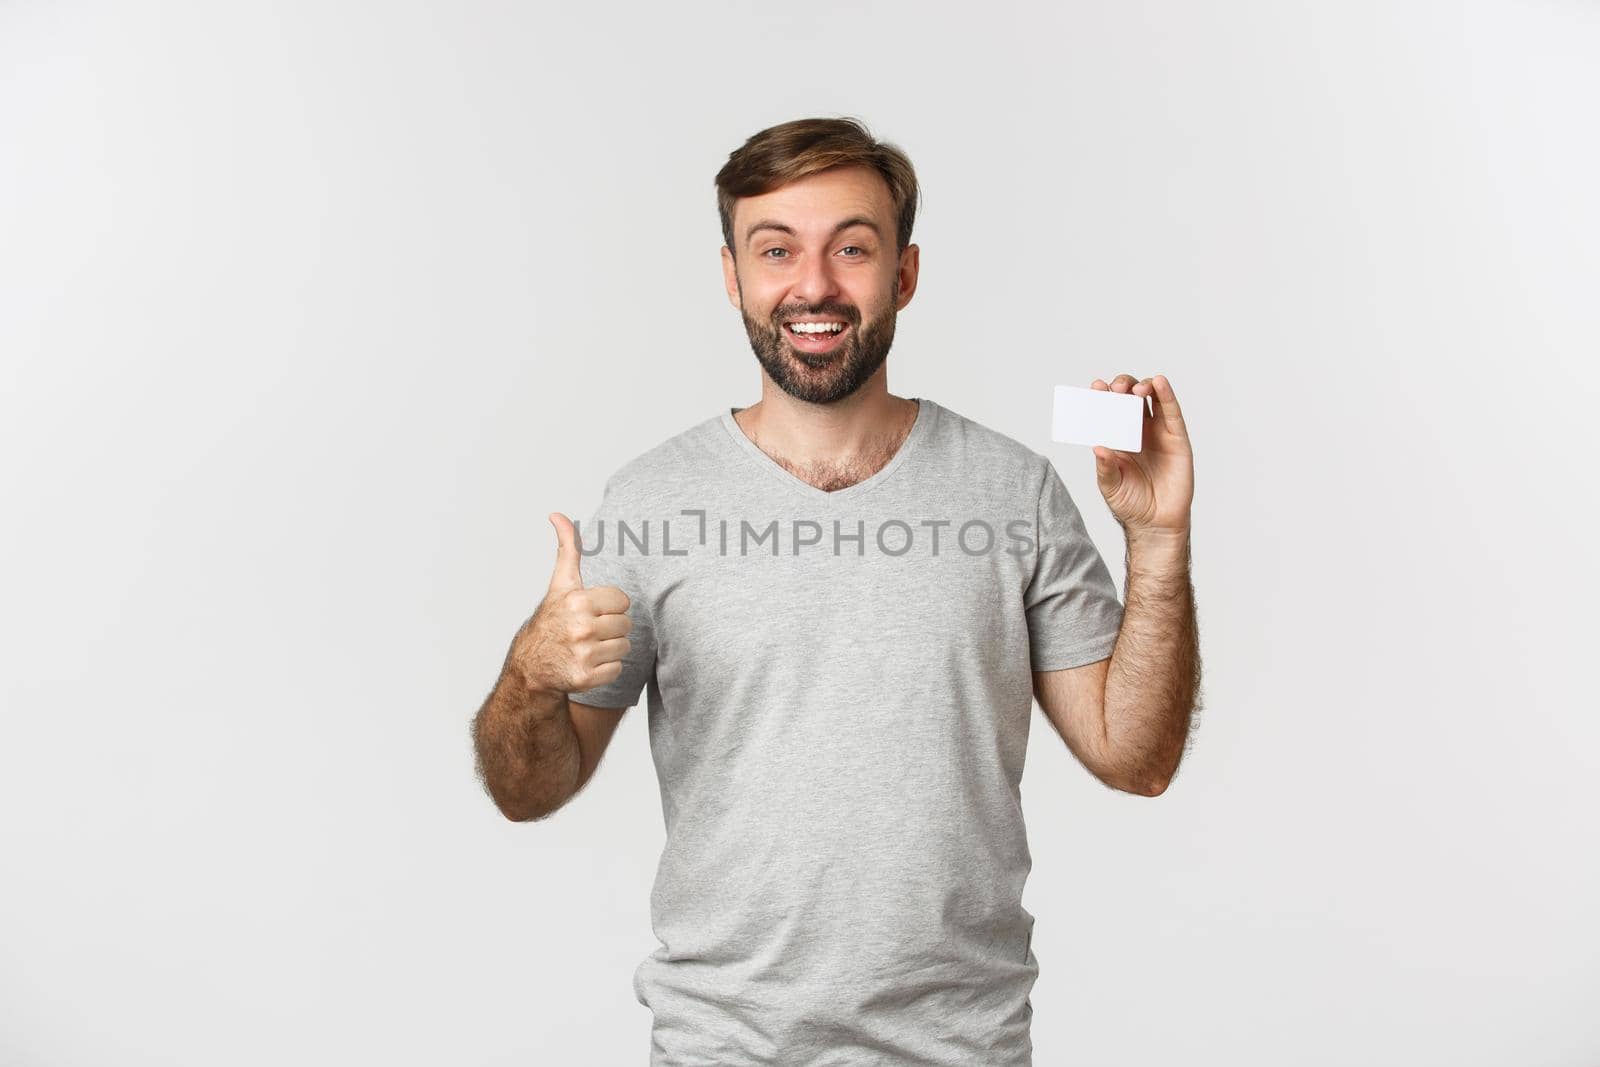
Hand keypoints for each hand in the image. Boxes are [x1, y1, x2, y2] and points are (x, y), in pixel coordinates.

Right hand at [506, 513, 633, 694]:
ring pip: (625, 647)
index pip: (623, 601)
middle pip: (626, 625)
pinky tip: (588, 664)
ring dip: (610, 648)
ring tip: (588, 647)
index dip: (609, 607)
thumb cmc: (552, 620)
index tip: (591, 611)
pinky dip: (606, 669)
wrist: (531, 666)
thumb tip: (557, 514)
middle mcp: (581, 628)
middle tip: (588, 631)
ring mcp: (584, 654)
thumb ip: (567, 549)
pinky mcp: (587, 677)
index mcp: (579, 601)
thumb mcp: (560, 584)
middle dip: (611, 628)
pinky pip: (618, 668)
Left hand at [1089, 374, 1193, 539]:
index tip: (1095, 387)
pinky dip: (1166, 394)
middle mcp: (1137, 431)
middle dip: (1123, 388)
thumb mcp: (1110, 486)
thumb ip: (1105, 467)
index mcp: (1117, 438)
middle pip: (1130, 399)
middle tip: (1116, 389)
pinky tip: (1159, 382)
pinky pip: (1172, 413)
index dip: (1103, 396)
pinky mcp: (1177, 439)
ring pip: (1152, 400)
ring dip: (1143, 387)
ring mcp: (1158, 433)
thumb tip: (1098, 447)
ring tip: (1135, 390)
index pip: (1109, 411)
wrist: (1155, 523)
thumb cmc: (1130, 504)